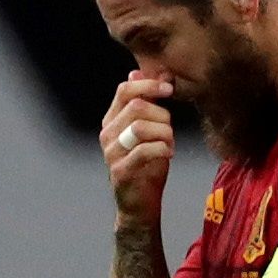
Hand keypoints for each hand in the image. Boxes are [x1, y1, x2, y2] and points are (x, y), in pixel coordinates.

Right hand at [99, 73, 175, 223]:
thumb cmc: (147, 165)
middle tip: (170, 130)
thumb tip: (151, 73)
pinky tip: (168, 154)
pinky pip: (145, 150)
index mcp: (112, 120)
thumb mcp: (151, 129)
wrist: (140, 205)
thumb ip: (149, 102)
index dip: (149, 84)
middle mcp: (107, 134)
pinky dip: (162, 149)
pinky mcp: (120, 171)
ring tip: (169, 144)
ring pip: (141, 127)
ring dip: (164, 134)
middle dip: (162, 115)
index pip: (125, 90)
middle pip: (136, 107)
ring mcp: (111, 153)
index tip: (169, 89)